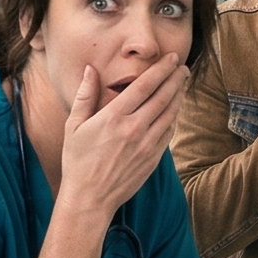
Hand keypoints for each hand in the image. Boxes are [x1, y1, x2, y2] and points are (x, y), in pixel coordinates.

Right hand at [58, 57, 188, 225]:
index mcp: (114, 117)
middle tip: (183, 66)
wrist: (90, 199)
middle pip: (163, 96)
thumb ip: (85, 95)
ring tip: (183, 83)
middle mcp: (134, 128)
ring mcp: (146, 145)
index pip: (144, 85)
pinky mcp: (153, 159)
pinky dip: (174, 118)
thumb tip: (89, 70)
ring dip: (179, 96)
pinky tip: (175, 109)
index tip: (171, 58)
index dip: (161, 69)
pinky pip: (169, 133)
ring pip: (170, 114)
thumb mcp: (74, 126)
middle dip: (175, 79)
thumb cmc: (77, 162)